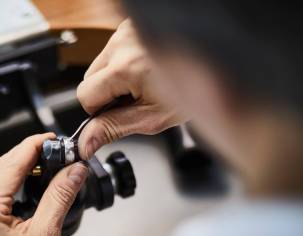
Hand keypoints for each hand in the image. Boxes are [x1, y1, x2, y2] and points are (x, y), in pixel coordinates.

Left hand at [0, 133, 87, 235]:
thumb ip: (59, 197)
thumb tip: (72, 171)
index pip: (11, 162)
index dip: (34, 145)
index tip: (52, 138)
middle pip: (2, 168)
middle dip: (28, 155)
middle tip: (55, 150)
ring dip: (20, 170)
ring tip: (46, 167)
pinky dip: (12, 188)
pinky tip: (29, 190)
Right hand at [76, 19, 186, 158]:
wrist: (217, 65)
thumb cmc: (194, 88)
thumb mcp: (151, 118)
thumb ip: (113, 128)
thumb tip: (86, 143)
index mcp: (126, 66)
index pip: (85, 95)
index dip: (99, 111)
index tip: (118, 114)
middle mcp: (124, 43)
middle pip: (90, 78)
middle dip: (107, 93)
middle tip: (135, 99)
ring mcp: (127, 31)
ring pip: (101, 64)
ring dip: (116, 78)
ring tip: (144, 83)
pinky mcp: (131, 26)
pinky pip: (115, 51)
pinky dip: (125, 63)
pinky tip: (145, 69)